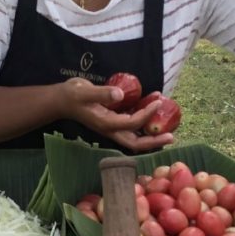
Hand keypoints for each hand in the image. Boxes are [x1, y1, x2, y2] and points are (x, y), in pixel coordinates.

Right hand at [57, 79, 173, 152]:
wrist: (62, 100)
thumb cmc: (72, 95)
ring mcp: (112, 128)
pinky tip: (153, 114)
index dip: (146, 115)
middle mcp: (111, 130)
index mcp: (106, 124)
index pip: (131, 123)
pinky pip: (132, 128)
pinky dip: (143, 125)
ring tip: (168, 131)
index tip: (157, 102)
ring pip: (135, 139)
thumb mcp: (84, 91)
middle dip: (154, 142)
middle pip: (135, 143)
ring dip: (151, 136)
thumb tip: (120, 94)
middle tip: (171, 137)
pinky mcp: (113, 122)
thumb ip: (101, 93)